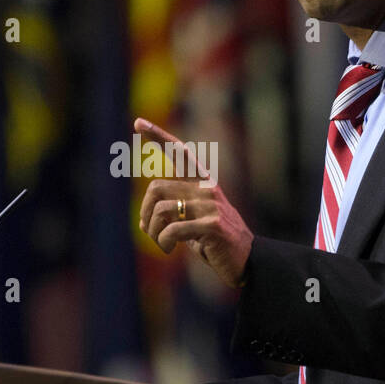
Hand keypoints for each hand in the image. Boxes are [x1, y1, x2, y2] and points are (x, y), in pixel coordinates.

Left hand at [135, 117, 253, 288]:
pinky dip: (164, 242)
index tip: (138, 122)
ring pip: (162, 209)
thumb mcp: (191, 224)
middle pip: (156, 187)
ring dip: (154, 232)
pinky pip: (172, 230)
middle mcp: (206, 189)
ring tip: (163, 244)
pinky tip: (169, 250)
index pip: (179, 153)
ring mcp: (211, 206)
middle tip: (150, 231)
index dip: (158, 136)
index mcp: (202, 184)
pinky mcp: (212, 225)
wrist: (246, 261)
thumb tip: (144, 221)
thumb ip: (172, 216)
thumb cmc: (215, 243)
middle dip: (145, 212)